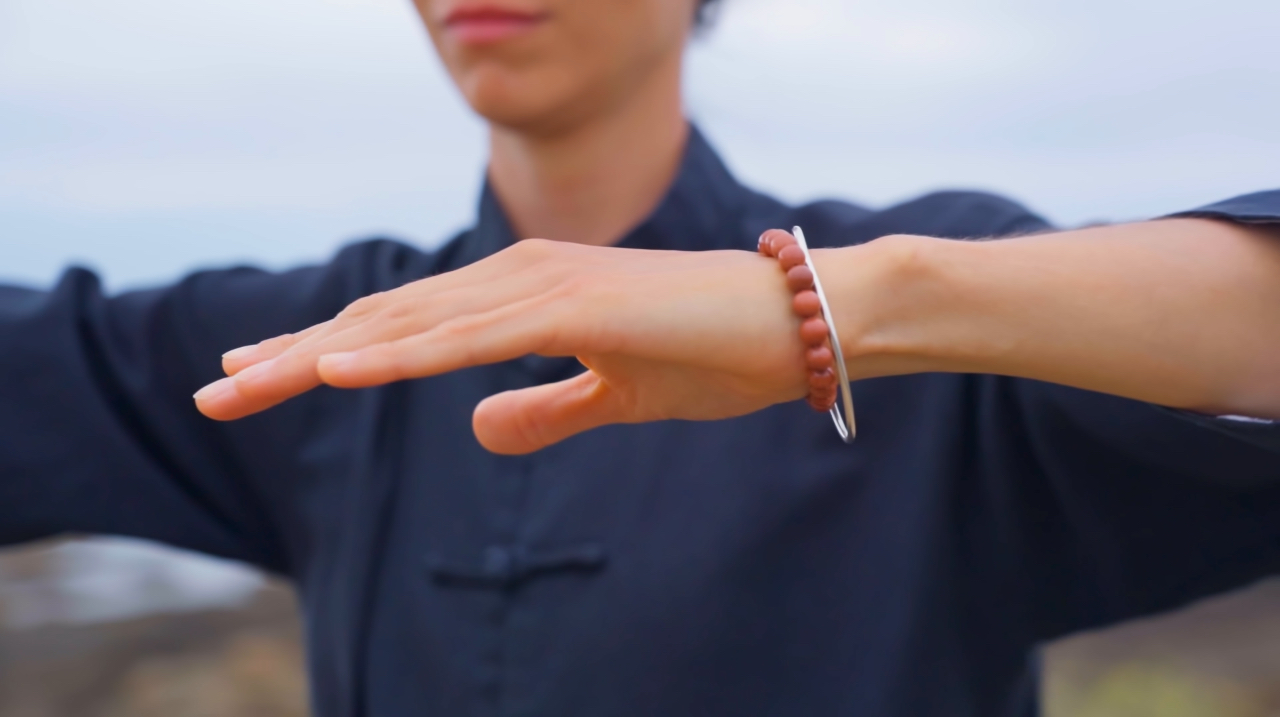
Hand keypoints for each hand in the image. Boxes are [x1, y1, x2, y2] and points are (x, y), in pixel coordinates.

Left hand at [194, 237, 842, 453]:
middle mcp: (518, 278)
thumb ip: (546, 410)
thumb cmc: (713, 352)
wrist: (798, 322)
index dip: (326, 353)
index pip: (405, 329)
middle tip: (213, 394)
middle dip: (292, 359)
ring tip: (239, 387)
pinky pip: (468, 339)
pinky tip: (334, 371)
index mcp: (523, 295)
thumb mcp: (614, 398)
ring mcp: (543, 286)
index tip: (258, 379)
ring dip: (318, 358)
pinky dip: (396, 356)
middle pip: (385, 324)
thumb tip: (478, 432)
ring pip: (408, 329)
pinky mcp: (573, 307)